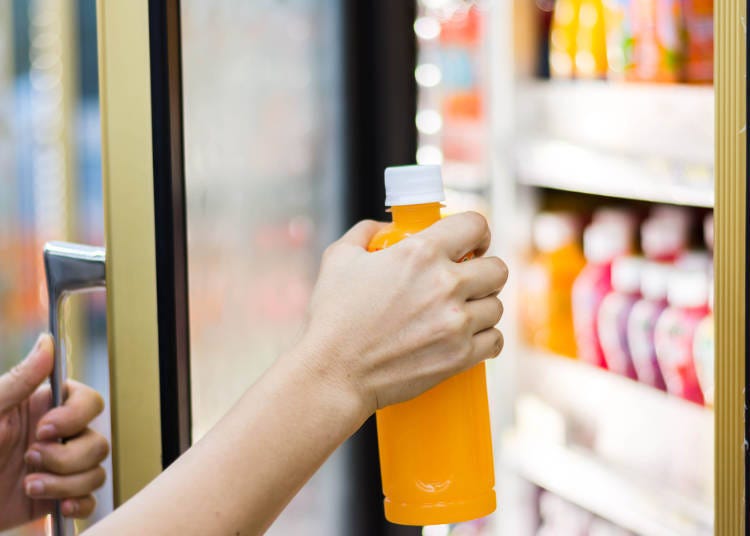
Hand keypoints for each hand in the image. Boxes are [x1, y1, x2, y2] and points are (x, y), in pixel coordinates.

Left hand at [0, 334, 108, 529]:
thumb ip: (21, 379)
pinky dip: (79, 503)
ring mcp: (59, 469)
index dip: (75, 417)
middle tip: (29, 460)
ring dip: (65, 483)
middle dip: (67, 458)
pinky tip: (57, 505)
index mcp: (43, 411)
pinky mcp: (57, 498)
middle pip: (98, 441)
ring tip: (29, 486)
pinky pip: (90, 500)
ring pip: (96, 471)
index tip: (44, 430)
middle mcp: (57, 438)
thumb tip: (47, 340)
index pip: (89, 402)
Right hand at [297, 212, 507, 420]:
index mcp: (420, 252)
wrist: (334, 373)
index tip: (472, 245)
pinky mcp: (460, 356)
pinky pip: (495, 340)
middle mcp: (445, 284)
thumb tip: (387, 227)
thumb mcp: (339, 257)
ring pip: (496, 306)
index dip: (478, 232)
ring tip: (462, 312)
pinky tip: (470, 336)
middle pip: (497, 269)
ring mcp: (456, 322)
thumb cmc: (333, 317)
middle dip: (484, 272)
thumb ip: (366, 232)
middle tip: (468, 281)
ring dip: (482, 307)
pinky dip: (485, 338)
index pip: (475, 225)